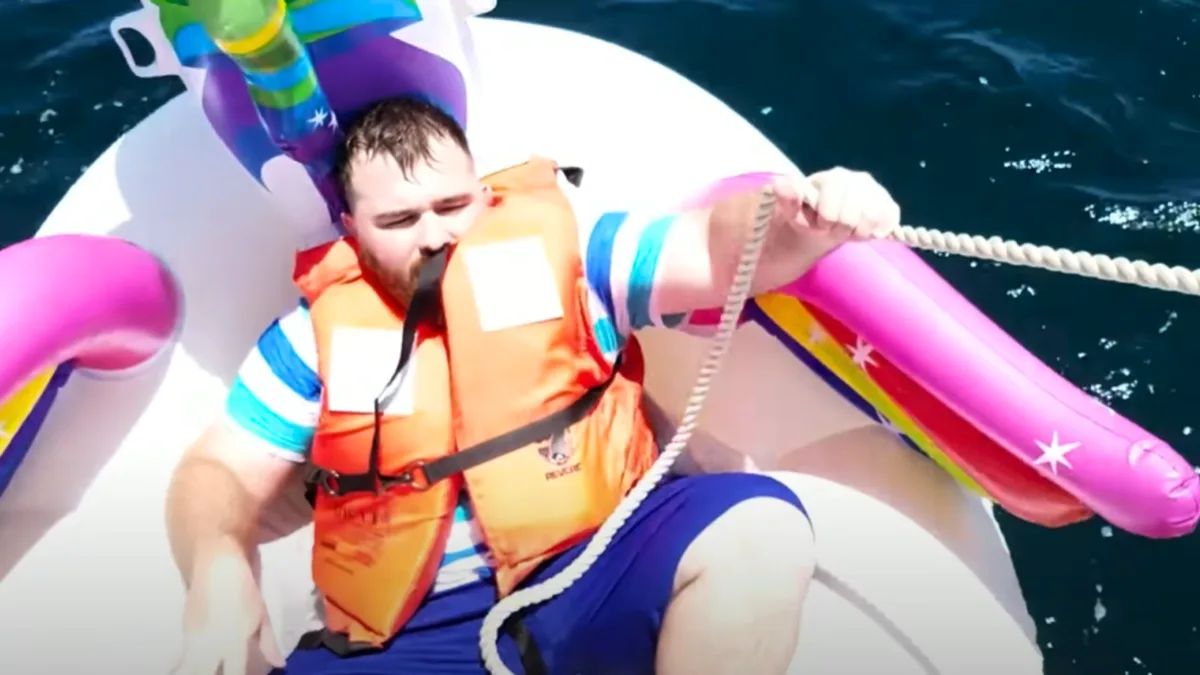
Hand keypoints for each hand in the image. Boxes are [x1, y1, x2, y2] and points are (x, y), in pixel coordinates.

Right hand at [175, 553, 284, 674]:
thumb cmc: (242, 587)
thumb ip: (268, 642)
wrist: (215, 563)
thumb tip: (278, 665)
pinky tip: (192, 665)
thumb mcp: (261, 613)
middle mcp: (210, 642)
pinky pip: (183, 657)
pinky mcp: (183, 630)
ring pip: (190, 668)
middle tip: (223, 672)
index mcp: (234, 639)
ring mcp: (193, 637)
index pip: (234, 673)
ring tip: (212, 667)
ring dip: (199, 670)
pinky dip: (187, 665)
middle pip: (203, 673)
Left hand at [771, 167, 900, 240]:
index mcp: (834, 178)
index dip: (825, 222)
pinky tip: (862, 229)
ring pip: (871, 220)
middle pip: (851, 217)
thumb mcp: (792, 210)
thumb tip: (780, 183)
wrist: (825, 223)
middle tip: (833, 227)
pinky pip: (888, 222)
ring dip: (856, 232)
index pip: (832, 209)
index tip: (820, 223)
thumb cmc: (808, 216)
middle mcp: (858, 179)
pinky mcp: (889, 204)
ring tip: (847, 228)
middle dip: (839, 229)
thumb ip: (787, 198)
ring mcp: (876, 190)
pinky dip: (874, 232)